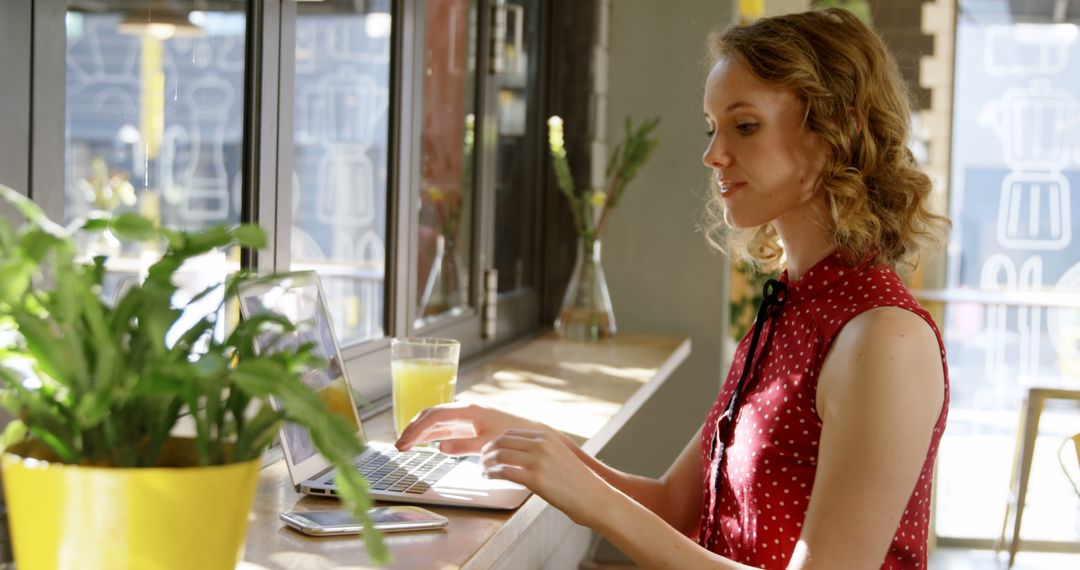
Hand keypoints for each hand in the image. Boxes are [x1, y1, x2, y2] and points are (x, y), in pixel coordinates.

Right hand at [394, 403, 539, 454]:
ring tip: (404, 446)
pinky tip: (421, 443)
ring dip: (419, 432)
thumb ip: (464, 446)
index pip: (434, 416)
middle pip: (430, 415)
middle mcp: (464, 410)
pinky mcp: (467, 425)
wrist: (530, 434)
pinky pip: (443, 427)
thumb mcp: (487, 444)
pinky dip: (430, 434)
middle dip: (412, 430)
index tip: (404, 443)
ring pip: (435, 421)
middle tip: (399, 446)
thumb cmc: (512, 436)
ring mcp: (464, 417)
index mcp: (468, 411)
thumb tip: (440, 448)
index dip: (416, 430)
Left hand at [481, 428, 611, 526]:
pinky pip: (505, 473)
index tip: (488, 450)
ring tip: (483, 471)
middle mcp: (542, 445)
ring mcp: (539, 461)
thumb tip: (519, 454)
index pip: (511, 433)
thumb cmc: (578, 482)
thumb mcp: (560, 456)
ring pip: (500, 456)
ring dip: (486, 463)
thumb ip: (541, 451)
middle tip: (481, 461)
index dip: (496, 441)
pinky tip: (489, 478)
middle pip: (502, 442)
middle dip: (487, 451)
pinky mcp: (536, 479)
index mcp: (547, 437)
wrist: (594, 497)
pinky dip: (492, 475)